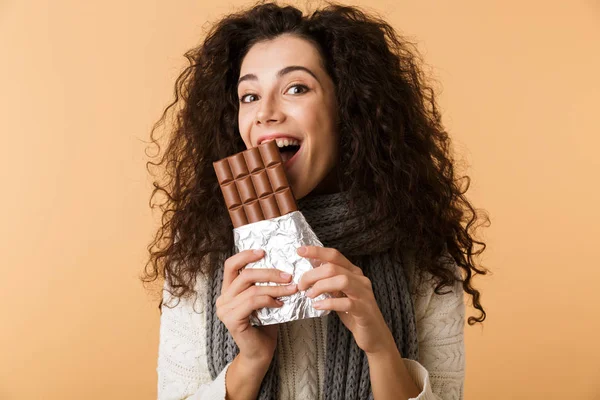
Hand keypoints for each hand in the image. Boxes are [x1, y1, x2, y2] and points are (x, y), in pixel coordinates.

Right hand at [216, 249, 298, 367]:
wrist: (260, 353)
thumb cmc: (264, 326)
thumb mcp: (264, 300)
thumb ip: (265, 285)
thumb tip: (283, 267)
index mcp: (228, 290)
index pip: (230, 265)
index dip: (246, 255)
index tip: (264, 251)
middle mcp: (222, 298)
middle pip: (244, 275)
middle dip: (269, 272)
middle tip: (288, 275)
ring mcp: (225, 310)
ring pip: (252, 289)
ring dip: (275, 287)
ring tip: (291, 288)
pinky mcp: (232, 320)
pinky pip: (253, 302)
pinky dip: (269, 300)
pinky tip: (281, 304)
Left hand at [297, 246, 393, 354]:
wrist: (374, 336)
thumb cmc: (354, 313)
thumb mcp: (339, 293)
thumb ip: (328, 282)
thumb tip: (308, 272)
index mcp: (354, 273)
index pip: (335, 256)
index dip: (317, 251)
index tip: (300, 250)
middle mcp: (360, 280)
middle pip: (334, 268)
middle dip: (312, 275)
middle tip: (301, 285)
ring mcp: (364, 294)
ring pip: (342, 280)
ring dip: (321, 286)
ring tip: (309, 295)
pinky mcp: (364, 310)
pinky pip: (346, 302)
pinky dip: (329, 303)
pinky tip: (318, 306)